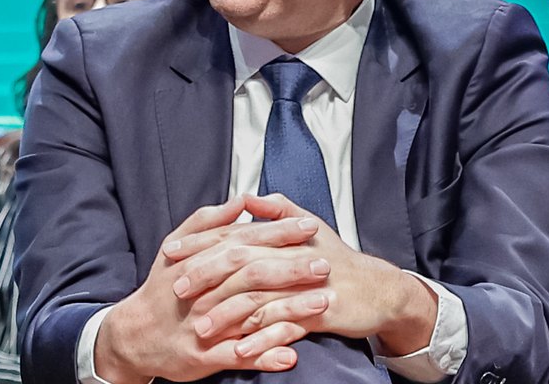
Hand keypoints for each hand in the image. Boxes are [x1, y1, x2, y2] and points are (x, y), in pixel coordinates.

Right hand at [94, 196, 326, 383]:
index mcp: (197, 261)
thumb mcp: (175, 247)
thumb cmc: (162, 289)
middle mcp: (201, 290)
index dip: (277, 232)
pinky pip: (239, 355)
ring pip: (250, 315)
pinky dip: (265, 353)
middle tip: (324, 263)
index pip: (242, 241)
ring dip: (288, 309)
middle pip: (249, 275)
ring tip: (322, 303)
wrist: (134, 334)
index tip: (309, 225)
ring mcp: (203, 324)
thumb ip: (207, 222)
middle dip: (290, 268)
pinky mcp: (203, 356)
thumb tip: (239, 201)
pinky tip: (292, 353)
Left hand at [168, 194, 436, 356]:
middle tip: (176, 289)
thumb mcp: (308, 227)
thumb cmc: (336, 259)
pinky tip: (241, 351)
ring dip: (227, 314)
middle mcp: (289, 255)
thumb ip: (275, 210)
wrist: (379, 290)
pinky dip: (263, 338)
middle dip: (205, 274)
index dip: (199, 242)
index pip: (231, 234)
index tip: (169, 251)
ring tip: (201, 328)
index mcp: (280, 236)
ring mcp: (304, 284)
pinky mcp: (320, 311)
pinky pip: (286, 326)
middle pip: (239, 262)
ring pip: (259, 297)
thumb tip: (246, 197)